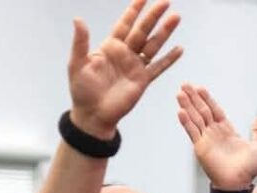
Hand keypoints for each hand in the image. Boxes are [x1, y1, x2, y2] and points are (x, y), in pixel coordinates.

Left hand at [68, 0, 182, 138]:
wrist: (93, 116)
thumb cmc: (82, 91)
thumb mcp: (77, 64)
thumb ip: (80, 42)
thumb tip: (77, 19)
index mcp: (110, 47)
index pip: (124, 24)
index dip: (133, 10)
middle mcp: (125, 54)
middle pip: (142, 30)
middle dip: (154, 16)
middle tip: (166, 1)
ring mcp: (135, 66)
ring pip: (153, 45)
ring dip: (164, 32)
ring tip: (176, 18)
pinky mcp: (142, 81)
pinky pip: (158, 67)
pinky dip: (169, 59)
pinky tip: (179, 49)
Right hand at [177, 84, 256, 190]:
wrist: (239, 184)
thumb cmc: (248, 169)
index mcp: (226, 130)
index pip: (215, 110)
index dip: (207, 99)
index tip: (200, 88)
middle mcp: (214, 133)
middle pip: (202, 111)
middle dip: (193, 98)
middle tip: (184, 84)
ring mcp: (206, 140)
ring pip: (195, 119)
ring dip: (187, 106)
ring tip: (179, 94)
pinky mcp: (200, 148)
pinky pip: (192, 132)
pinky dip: (186, 122)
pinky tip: (180, 112)